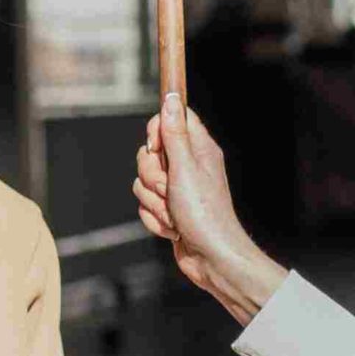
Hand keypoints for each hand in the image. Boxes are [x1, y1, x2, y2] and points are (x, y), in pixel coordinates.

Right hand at [134, 96, 286, 323]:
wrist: (211, 257)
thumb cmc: (205, 213)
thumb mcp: (185, 168)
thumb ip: (175, 133)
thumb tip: (170, 98)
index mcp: (198, 149)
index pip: (171, 118)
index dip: (157, 131)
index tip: (158, 148)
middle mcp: (188, 166)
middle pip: (149, 153)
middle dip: (151, 176)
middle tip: (169, 189)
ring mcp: (178, 189)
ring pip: (143, 182)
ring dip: (153, 202)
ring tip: (173, 213)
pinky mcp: (169, 210)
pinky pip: (146, 205)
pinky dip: (155, 219)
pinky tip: (173, 228)